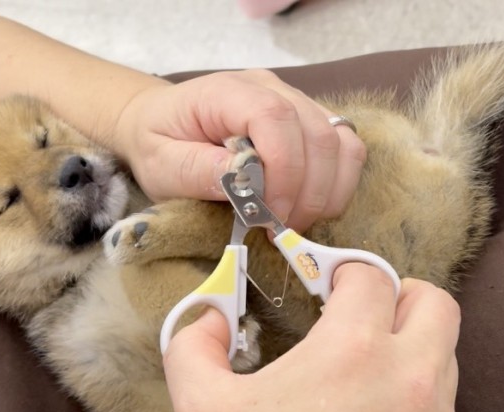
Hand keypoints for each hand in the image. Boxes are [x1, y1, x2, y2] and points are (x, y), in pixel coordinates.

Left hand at [112, 69, 366, 231]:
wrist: (159, 122)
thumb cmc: (158, 143)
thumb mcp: (161, 163)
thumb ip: (197, 170)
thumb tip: (242, 182)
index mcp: (230, 91)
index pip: (277, 119)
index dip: (284, 171)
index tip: (269, 215)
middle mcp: (272, 89)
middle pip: (319, 135)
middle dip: (308, 193)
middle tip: (280, 230)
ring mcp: (297, 103)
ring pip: (342, 144)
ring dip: (327, 193)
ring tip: (293, 222)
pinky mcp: (310, 123)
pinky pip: (345, 152)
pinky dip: (336, 187)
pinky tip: (306, 208)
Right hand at [163, 265, 460, 411]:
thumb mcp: (203, 409)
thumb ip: (193, 345)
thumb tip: (207, 317)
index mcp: (354, 350)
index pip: (371, 276)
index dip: (345, 270)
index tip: (324, 283)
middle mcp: (409, 377)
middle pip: (433, 302)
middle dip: (400, 293)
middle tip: (361, 311)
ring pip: (444, 352)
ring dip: (410, 342)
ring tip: (365, 366)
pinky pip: (444, 404)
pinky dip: (418, 393)